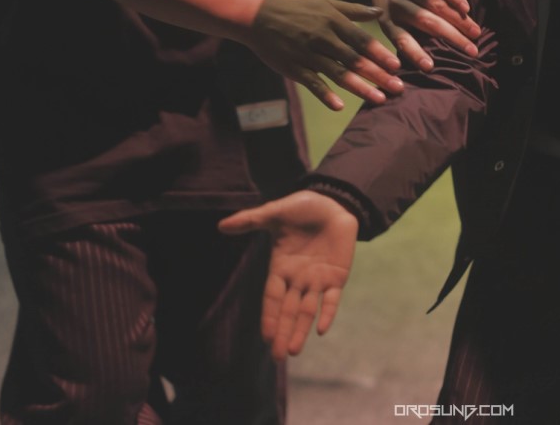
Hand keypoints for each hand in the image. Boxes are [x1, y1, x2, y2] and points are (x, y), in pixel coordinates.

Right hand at [220, 191, 357, 358]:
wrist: (333, 201)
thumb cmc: (302, 208)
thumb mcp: (275, 212)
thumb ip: (251, 220)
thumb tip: (222, 225)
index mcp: (281, 267)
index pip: (273, 297)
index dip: (270, 315)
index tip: (265, 336)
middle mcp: (297, 278)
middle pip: (288, 311)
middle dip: (283, 333)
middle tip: (277, 357)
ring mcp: (317, 279)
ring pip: (307, 310)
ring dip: (301, 330)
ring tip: (293, 352)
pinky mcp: (337, 276)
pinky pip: (332, 299)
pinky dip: (327, 313)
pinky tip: (321, 329)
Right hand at [247, 0, 402, 109]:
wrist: (258, 15)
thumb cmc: (297, 8)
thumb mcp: (325, 3)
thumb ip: (353, 10)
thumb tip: (380, 11)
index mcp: (333, 21)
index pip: (362, 39)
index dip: (380, 53)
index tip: (397, 65)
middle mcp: (323, 38)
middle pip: (355, 59)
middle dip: (378, 74)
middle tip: (398, 88)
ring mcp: (308, 54)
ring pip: (338, 73)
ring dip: (360, 87)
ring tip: (379, 99)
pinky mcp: (293, 67)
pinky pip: (312, 83)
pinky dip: (325, 95)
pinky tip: (339, 107)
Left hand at [373, 0, 480, 71]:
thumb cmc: (394, 2)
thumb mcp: (392, 19)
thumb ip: (407, 35)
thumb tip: (429, 63)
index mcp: (387, 20)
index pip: (401, 40)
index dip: (415, 53)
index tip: (430, 67)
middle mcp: (394, 3)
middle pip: (427, 22)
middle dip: (452, 38)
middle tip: (472, 51)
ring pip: (437, 5)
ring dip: (459, 20)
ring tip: (475, 32)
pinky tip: (467, 8)